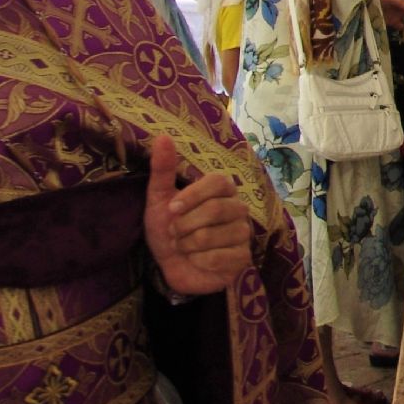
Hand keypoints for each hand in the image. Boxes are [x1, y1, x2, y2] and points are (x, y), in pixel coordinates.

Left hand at [143, 135, 249, 296]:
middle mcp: (238, 208)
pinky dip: (199, 261)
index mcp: (222, 190)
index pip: (219, 182)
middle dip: (185, 224)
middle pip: (216, 209)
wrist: (171, 266)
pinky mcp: (243, 258)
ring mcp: (243, 234)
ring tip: (182, 247)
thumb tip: (163, 136)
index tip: (172, 209)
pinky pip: (221, 257)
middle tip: (173, 233)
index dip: (193, 195)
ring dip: (188, 244)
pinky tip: (196, 261)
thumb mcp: (159, 199)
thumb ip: (163, 169)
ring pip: (215, 235)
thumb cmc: (168, 229)